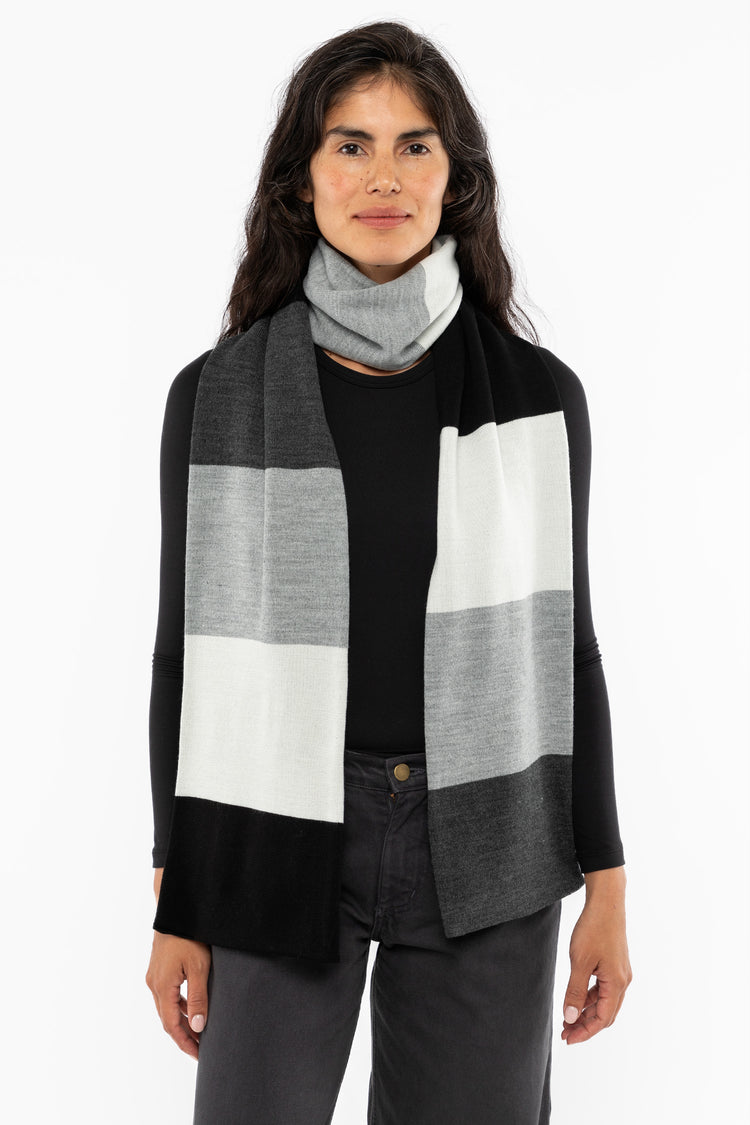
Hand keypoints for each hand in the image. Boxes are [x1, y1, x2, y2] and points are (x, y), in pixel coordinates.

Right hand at [146, 887, 210, 1060]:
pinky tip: (192, 1007)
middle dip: (184, 1035)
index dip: (185, 1042)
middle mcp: (154, 984)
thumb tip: (199, 1026)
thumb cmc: (188, 936)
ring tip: (200, 1031)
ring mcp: (154, 976)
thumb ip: (198, 998)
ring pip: (167, 1007)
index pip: (172, 1025)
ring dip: (182, 1021)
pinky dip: (179, 1005)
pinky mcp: (159, 968)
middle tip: (201, 1048)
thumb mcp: (199, 968)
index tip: (199, 1055)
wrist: (176, 909)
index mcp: (162, 987)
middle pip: (168, 1019)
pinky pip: (168, 994)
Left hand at [562, 867, 631, 1044]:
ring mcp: (620, 972)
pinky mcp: (615, 964)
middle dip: (586, 1026)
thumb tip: (570, 1018)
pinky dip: (590, 997)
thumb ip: (575, 992)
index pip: (602, 1019)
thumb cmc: (594, 929)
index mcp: (617, 983)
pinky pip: (603, 988)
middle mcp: (623, 981)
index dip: (585, 1032)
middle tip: (566, 1033)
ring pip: (604, 1002)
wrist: (606, 902)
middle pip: (606, 1014)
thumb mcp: (580, 962)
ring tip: (568, 1018)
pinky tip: (577, 999)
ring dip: (587, 1012)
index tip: (568, 1038)